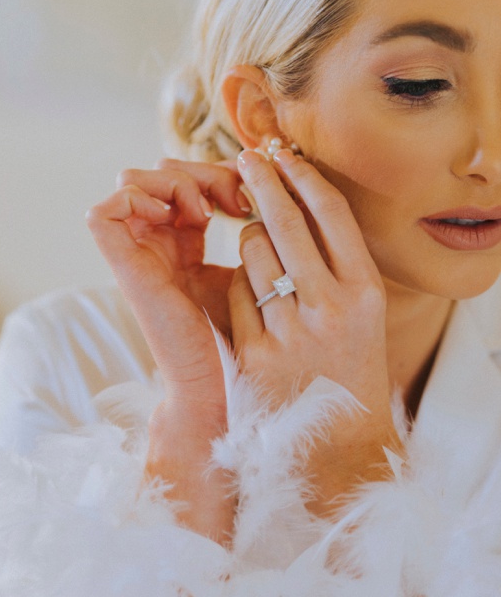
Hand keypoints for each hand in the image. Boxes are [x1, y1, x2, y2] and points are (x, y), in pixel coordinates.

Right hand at [86, 158, 252, 418]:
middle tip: (238, 201)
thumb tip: (273, 184)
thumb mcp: (253, 269)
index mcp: (182, 244)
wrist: (223, 384)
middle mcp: (154, 245)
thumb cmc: (244, 337)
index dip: (219, 173)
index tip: (256, 199)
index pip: (185, 179)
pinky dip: (140, 199)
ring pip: (130, 180)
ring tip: (210, 211)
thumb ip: (253, 231)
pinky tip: (182, 220)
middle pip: (157, 171)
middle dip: (200, 170)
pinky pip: (104, 212)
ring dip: (176, 181)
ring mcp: (136, 256)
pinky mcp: (124, 270)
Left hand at [228, 148, 400, 513]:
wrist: (334, 445)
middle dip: (262, 183)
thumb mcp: (359, 317)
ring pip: (252, 255)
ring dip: (247, 241)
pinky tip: (245, 294)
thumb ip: (336, 269)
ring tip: (254, 243)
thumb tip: (301, 206)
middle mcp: (331, 306)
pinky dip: (234, 288)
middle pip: (287, 223)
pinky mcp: (253, 354)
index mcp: (364, 290)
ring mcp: (290, 330)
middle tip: (243, 158)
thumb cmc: (344, 370)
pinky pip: (233, 296)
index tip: (281, 151)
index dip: (302, 176)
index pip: (331, 214)